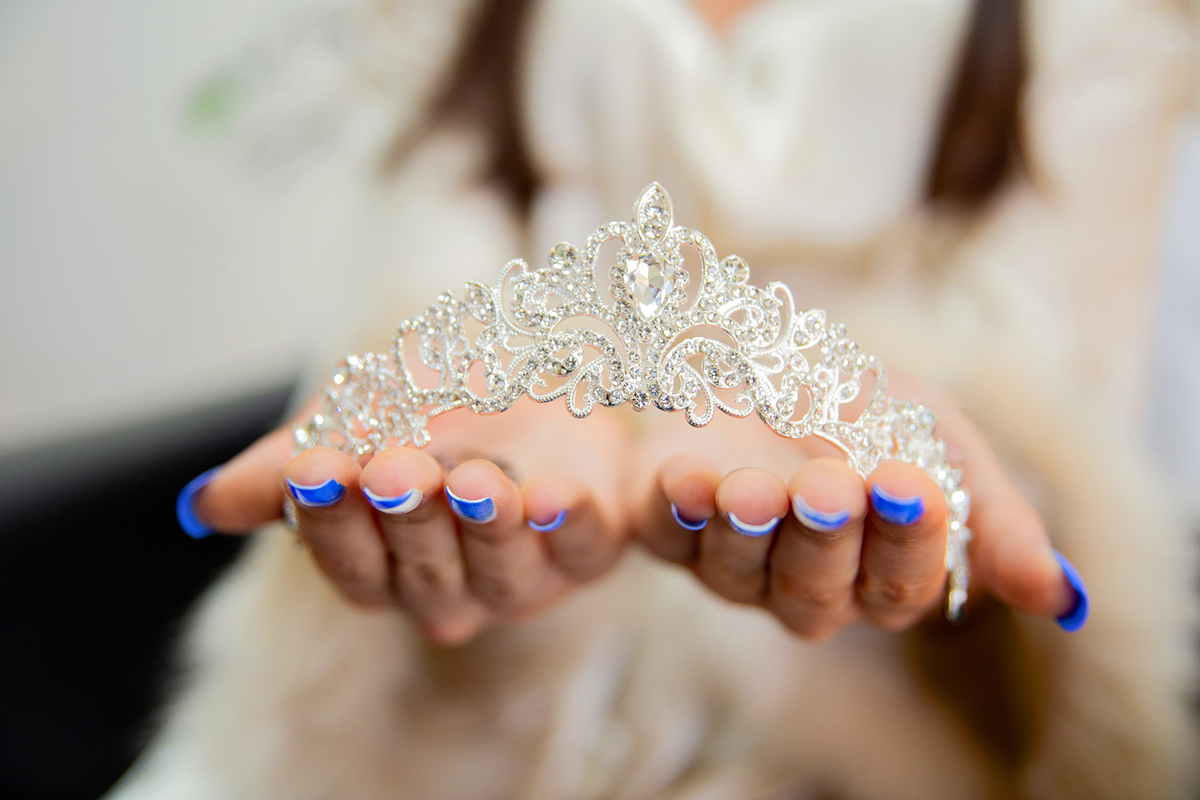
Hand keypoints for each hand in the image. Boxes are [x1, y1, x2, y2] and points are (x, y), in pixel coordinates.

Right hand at [181, 398, 627, 643]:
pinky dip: (572, 523)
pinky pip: (584, 546)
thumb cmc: (426, 406)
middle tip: (394, 468)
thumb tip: (202, 507)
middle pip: (422, 572)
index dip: (329, 519)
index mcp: (383, 565)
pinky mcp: (588, 547)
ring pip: (500, 571)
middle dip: (408, 519)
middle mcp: (450, 584)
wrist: (519, 359)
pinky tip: (559, 495)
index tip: (313, 467)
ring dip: (487, 526)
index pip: (348, 560)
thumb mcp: (350, 423)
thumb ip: (285, 467)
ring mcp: (523, 573)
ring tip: (476, 482)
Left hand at [628, 376, 1086, 638]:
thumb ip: (995, 517)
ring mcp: (731, 562)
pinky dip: (675, 509)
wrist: (777, 355)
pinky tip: (685, 479)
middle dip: (825, 539)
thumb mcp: (941, 445)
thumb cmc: (867, 412)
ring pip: (739, 574)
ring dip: (747, 532)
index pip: (901, 584)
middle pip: (816, 592)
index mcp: (878, 573)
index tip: (913, 486)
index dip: (909, 542)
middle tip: (833, 486)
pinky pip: (667, 536)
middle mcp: (804, 584)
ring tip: (755, 490)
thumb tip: (1062, 596)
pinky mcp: (667, 528)